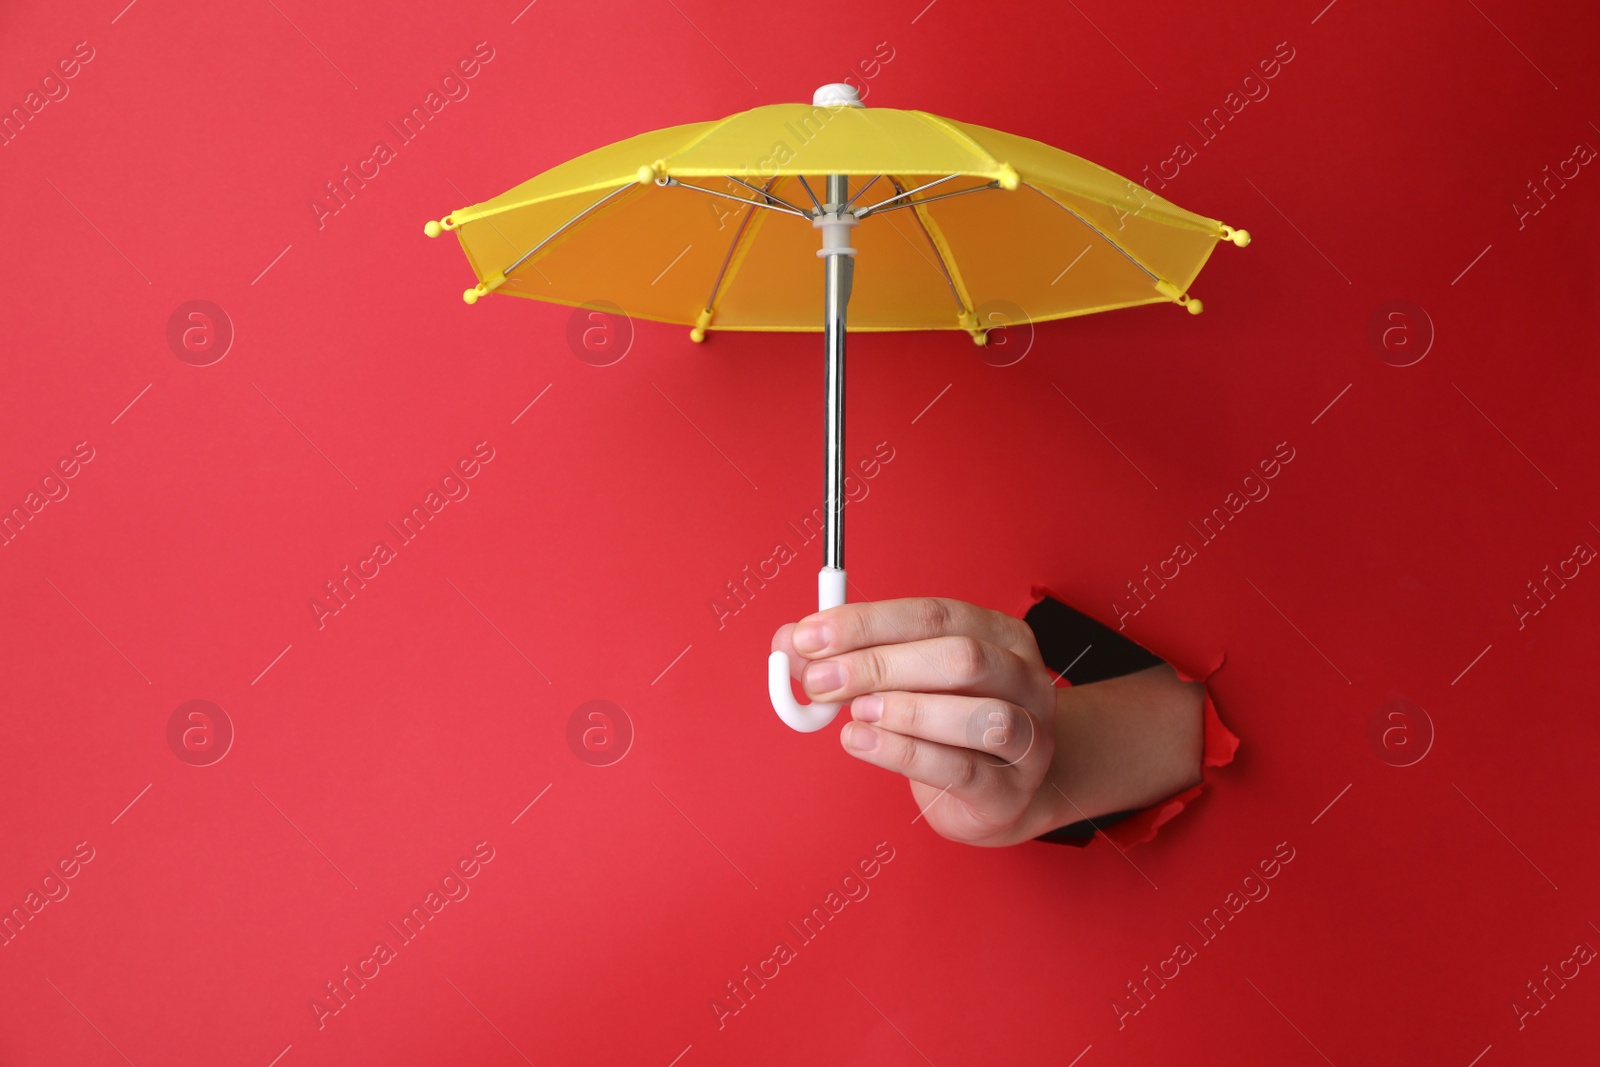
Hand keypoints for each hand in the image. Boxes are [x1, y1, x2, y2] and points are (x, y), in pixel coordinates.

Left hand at [772, 597, 1062, 846]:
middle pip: (960, 658)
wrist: (995, 795)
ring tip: (854, 714)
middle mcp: (1024, 679)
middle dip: (878, 665)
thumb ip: (847, 657)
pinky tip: (862, 743)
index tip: (811, 636)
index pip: (934, 615)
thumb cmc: (947, 727)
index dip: (867, 623)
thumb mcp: (901, 681)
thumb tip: (790, 644)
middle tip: (820, 681)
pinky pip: (960, 768)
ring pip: (977, 714)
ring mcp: (1029, 737)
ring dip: (903, 710)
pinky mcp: (1010, 790)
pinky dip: (903, 753)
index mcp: (1000, 635)